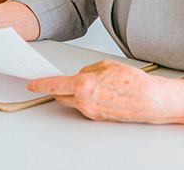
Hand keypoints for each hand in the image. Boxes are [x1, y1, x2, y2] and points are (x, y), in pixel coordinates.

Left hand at [27, 60, 183, 124]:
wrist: (152, 101)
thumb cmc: (133, 82)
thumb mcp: (105, 65)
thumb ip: (86, 70)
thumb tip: (79, 75)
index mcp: (83, 85)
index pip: (54, 85)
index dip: (40, 85)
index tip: (31, 84)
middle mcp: (84, 102)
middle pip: (61, 95)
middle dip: (59, 88)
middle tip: (62, 81)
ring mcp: (91, 112)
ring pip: (73, 101)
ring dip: (75, 94)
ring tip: (92, 85)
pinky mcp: (98, 118)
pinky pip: (85, 107)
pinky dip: (87, 99)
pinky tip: (100, 93)